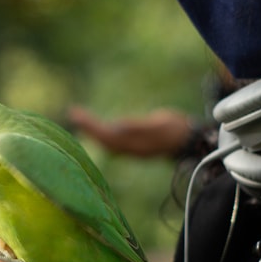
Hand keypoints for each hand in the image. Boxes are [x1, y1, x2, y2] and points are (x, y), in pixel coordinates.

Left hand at [67, 106, 192, 157]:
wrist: (187, 141)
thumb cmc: (175, 129)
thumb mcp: (159, 124)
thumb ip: (139, 126)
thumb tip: (118, 125)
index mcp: (133, 144)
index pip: (106, 136)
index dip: (92, 126)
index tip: (80, 115)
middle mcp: (129, 149)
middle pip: (102, 139)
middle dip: (87, 126)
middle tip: (73, 112)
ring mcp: (130, 148)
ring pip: (105, 140)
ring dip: (91, 128)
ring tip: (77, 116)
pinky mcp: (132, 145)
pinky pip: (110, 140)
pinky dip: (99, 132)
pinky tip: (92, 125)